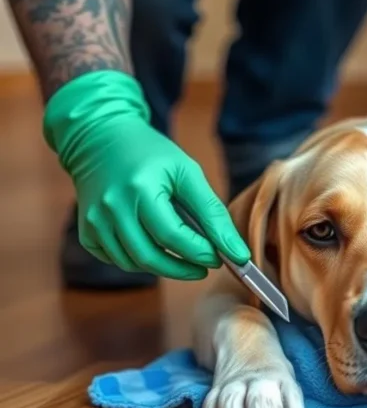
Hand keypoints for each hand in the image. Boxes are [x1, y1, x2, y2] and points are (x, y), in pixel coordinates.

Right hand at [43, 71, 250, 279]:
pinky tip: (157, 249)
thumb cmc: (150, 154)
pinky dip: (140, 262)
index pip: (173, 236)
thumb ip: (213, 213)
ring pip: (133, 263)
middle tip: (206, 266)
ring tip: (185, 257)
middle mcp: (111, 208)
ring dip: (165, 267)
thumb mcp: (187, 172)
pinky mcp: (86, 231)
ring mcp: (94, 222)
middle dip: (184, 269)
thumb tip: (238, 253)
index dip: (201, 253)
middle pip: (151, 257)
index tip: (222, 257)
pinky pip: (117, 260)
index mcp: (140, 188)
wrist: (100, 138)